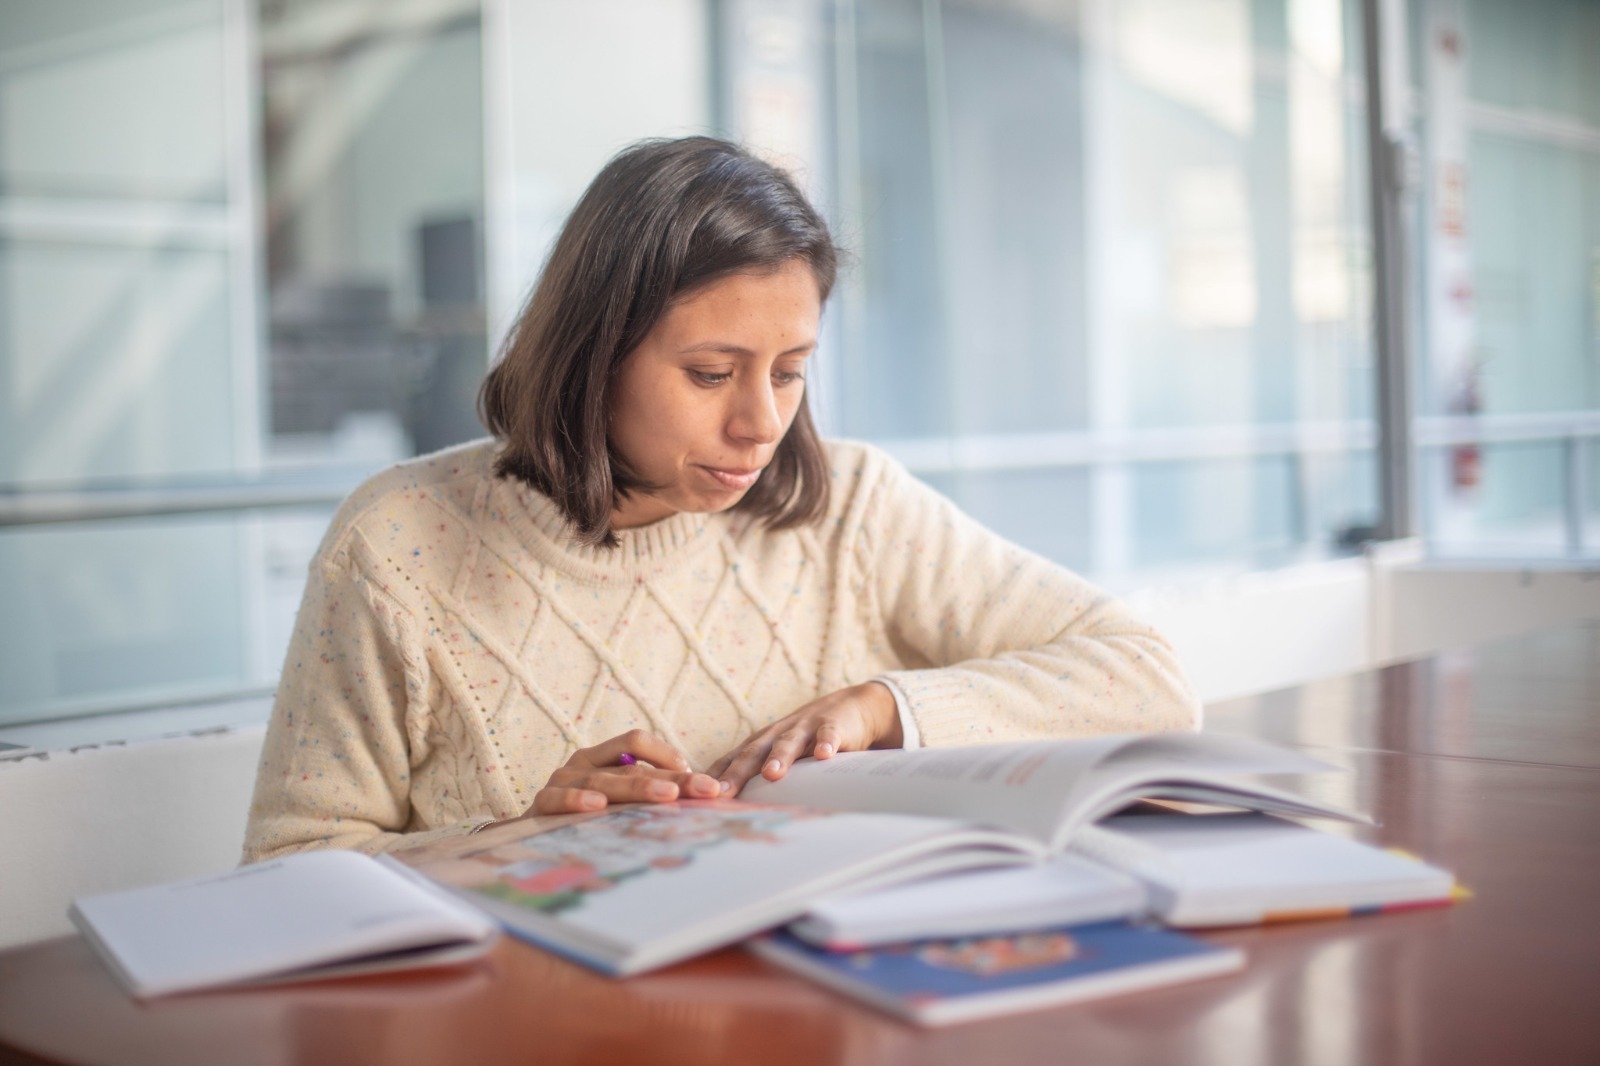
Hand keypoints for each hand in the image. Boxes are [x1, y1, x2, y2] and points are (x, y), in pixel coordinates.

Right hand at [512, 729, 722, 820]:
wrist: (532, 839)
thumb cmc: (583, 818)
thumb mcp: (616, 802)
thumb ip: (646, 796)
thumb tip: (701, 798)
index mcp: (602, 756)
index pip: (636, 741)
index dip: (668, 755)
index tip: (698, 777)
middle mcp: (582, 763)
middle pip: (630, 764)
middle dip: (672, 778)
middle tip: (704, 790)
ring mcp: (561, 781)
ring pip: (602, 781)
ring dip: (637, 788)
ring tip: (667, 795)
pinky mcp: (542, 804)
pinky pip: (559, 799)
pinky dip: (578, 800)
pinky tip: (598, 805)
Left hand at [708, 681, 901, 796]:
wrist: (850, 708)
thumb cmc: (806, 740)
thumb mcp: (778, 755)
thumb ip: (759, 778)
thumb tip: (729, 813)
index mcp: (759, 744)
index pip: (730, 761)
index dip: (714, 779)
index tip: (696, 800)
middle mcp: (775, 734)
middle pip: (752, 753)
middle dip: (737, 773)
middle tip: (722, 793)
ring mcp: (803, 728)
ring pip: (787, 742)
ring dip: (779, 757)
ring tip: (771, 774)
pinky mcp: (831, 725)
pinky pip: (828, 735)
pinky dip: (825, 743)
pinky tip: (824, 755)